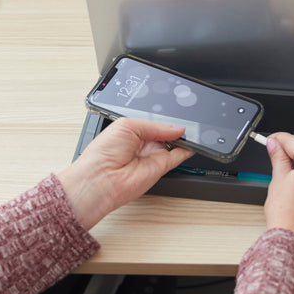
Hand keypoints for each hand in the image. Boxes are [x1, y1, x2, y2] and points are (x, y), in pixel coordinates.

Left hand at [56, 118, 193, 230]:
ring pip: (175, 144)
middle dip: (175, 127)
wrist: (101, 179)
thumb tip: (177, 129)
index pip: (154, 123)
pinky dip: (187, 149)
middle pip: (166, 133)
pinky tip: (192, 142)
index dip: (165, 119)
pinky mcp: (161, 168)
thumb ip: (155, 126)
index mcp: (131, 132)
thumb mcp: (128, 125)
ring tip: (189, 130)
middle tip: (184, 122)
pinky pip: (179, 156)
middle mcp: (142, 144)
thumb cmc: (103, 152)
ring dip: (182, 137)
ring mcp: (152, 156)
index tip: (176, 114)